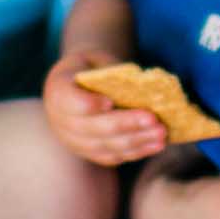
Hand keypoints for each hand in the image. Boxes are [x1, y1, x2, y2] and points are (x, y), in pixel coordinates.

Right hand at [42, 47, 165, 165]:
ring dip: (136, 141)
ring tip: (161, 134)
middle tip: (153, 119)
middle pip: (93, 127)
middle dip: (126, 124)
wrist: (76, 86)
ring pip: (106, 146)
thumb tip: (145, 83)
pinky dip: (136, 152)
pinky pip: (113, 157)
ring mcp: (74, 142)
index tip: (109, 101)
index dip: (89, 104)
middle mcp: (60, 121)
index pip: (70, 101)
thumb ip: (113, 72)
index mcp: (58, 91)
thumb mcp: (96, 62)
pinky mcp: (89, 154)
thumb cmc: (92, 69)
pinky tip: (156, 145)